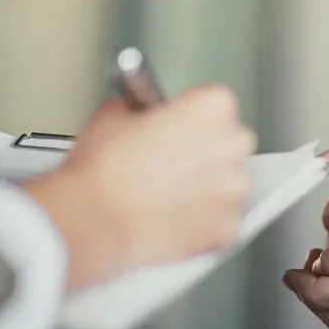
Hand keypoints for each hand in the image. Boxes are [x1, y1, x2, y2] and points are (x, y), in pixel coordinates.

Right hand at [26, 84, 256, 288]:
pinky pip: (220, 219)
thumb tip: (146, 116)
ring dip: (206, 186)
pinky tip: (172, 216)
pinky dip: (202, 220)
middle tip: (169, 160)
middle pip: (228, 141)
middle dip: (205, 149)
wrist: (94, 221)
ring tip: (167, 193)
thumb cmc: (103, 170)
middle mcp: (232, 144)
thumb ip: (144, 109)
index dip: (189, 114)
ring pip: (227, 182)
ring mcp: (234, 189)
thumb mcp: (115, 113)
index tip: (176, 125)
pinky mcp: (227, 226)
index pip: (213, 102)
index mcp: (212, 107)